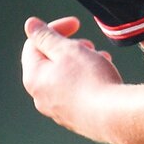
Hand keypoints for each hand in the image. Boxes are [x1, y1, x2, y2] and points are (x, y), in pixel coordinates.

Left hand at [20, 15, 123, 143]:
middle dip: (68, 47)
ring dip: (80, 63)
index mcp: (34, 77)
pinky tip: (103, 78)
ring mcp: (57, 111)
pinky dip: (85, 81)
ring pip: (64, 78)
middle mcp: (40, 97)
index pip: (34, 44)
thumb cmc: (90, 80)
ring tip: (100, 58)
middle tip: (89, 44)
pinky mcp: (75, 119)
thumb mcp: (68, 50)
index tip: (76, 24)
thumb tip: (29, 25)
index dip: (54, 29)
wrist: (113, 117)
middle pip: (49, 62)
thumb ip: (46, 36)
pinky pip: (75, 94)